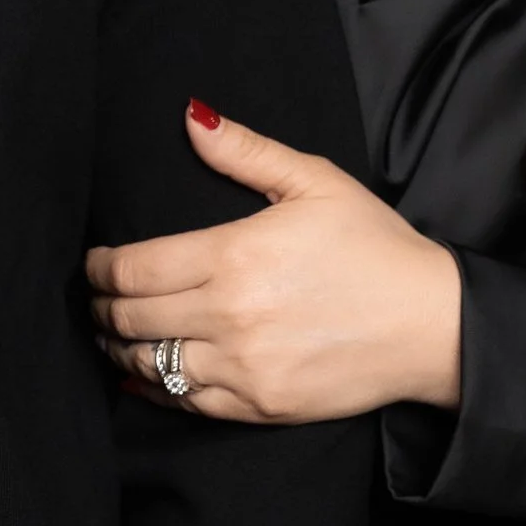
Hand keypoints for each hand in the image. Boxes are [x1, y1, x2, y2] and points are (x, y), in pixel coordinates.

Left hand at [87, 103, 461, 424]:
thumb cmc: (376, 248)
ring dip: (119, 346)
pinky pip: (183, 402)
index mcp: (235, 255)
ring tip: (112, 331)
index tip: (92, 263)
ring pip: (148, 362)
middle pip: (131, 316)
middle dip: (100, 305)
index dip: (98, 268)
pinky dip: (152, 387)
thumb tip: (191, 117)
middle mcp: (230, 315)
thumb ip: (246, 152)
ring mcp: (243, 367)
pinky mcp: (259, 407)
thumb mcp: (316, 182)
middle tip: (94, 298)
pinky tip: (141, 372)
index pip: (133, 268)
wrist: (433, 326)